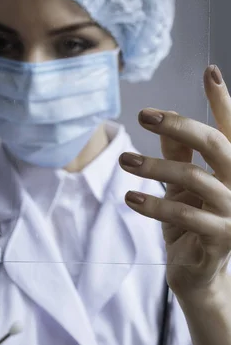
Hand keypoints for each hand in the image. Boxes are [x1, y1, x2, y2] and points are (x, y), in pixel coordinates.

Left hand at [118, 65, 230, 300]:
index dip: (222, 100)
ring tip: (123, 161)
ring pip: (195, 178)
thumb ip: (177, 153)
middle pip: (217, 144)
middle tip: (143, 115)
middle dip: (179, 125)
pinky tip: (130, 198)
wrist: (196, 273)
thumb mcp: (180, 185)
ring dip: (154, 167)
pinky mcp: (222, 238)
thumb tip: (164, 115)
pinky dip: (154, 205)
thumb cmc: (189, 223)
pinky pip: (186, 216)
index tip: (208, 71)